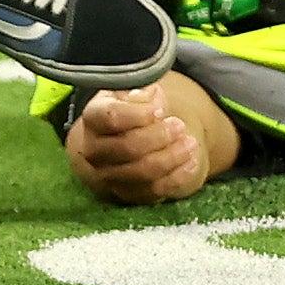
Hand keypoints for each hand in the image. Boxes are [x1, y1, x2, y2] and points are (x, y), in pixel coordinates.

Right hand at [67, 81, 210, 205]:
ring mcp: (108, 175)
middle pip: (129, 147)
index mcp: (93, 118)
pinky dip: (178, 176)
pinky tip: (191, 162)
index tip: (159, 110)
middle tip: (179, 126)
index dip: (140, 114)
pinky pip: (154, 190)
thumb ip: (140, 91)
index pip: (112, 117)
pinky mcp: (126, 194)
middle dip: (160, 136)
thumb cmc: (127, 109)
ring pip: (143, 171)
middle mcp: (94, 150)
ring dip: (173, 157)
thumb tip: (151, 97)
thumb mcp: (130, 92)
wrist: (118, 138)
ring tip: (190, 143)